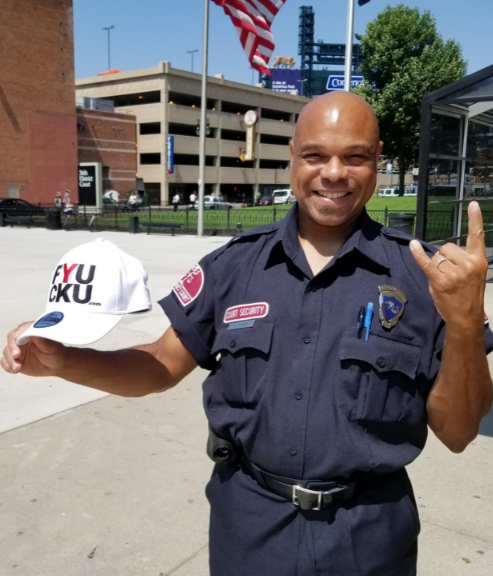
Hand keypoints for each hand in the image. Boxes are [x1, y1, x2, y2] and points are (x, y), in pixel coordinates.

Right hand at [1, 322, 68, 376]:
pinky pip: (6, 362)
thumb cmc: (57, 352)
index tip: (16, 338)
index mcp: (31, 332)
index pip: (21, 329)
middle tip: (16, 355)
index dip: (18, 333)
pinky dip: (7, 366)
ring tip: (18, 367)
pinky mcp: (16, 360)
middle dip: (12, 348)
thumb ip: (43, 340)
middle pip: (11, 340)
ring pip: (7, 351)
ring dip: (10, 359)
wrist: (57, 365)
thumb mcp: (53, 347)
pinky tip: (14, 370)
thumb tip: (35, 333)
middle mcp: (22, 340)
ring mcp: (18, 350)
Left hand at [410, 201, 487, 330]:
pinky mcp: (440, 281)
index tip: (473, 204)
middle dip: (444, 257)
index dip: (475, 219)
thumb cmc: (468, 295)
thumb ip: (463, 260)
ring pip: (437, 256)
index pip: (477, 236)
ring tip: (445, 280)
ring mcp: (454, 273)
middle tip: (450, 274)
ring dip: (436, 265)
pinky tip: (412, 246)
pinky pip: (427, 263)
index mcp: (479, 260)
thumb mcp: (473, 274)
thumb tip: (443, 252)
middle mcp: (468, 264)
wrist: (466, 317)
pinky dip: (418, 254)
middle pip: (447, 247)